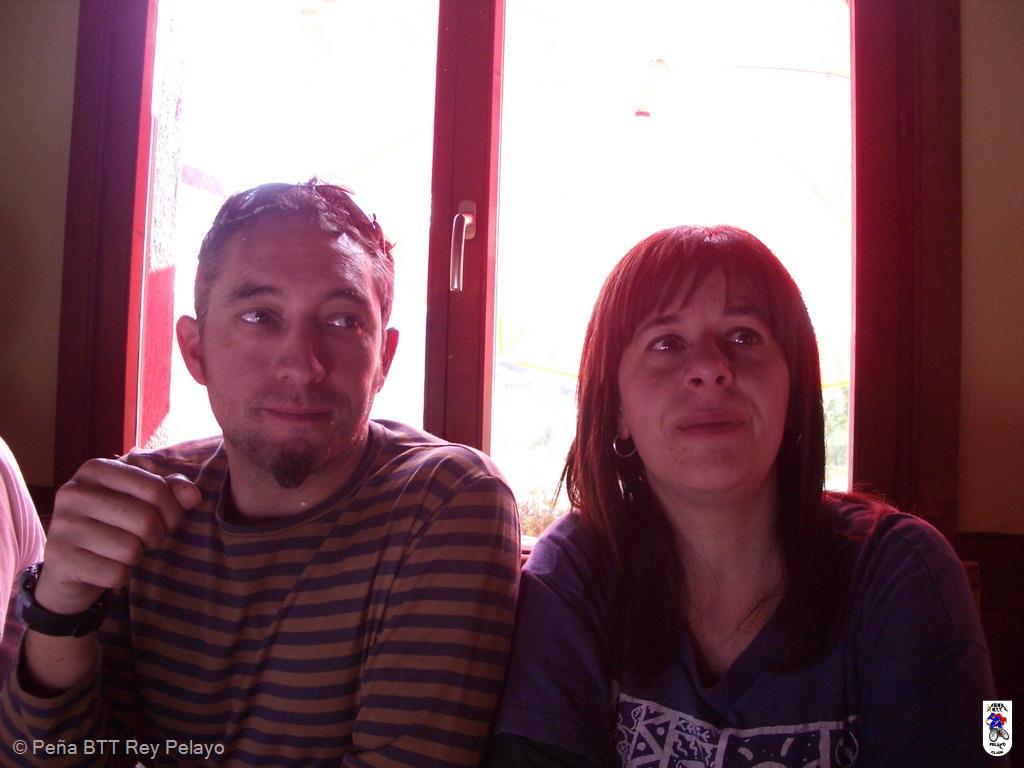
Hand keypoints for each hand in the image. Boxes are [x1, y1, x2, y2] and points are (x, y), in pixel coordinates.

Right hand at [35, 458, 200, 615]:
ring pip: (131, 549)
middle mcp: (73, 492)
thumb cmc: (112, 524)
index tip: (166, 520)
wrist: (67, 565)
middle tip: (147, 539)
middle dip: (157, 535)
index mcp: (95, 469)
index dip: (173, 510)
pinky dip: (121, 576)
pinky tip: (107, 567)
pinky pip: (116, 573)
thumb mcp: (140, 500)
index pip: (156, 488)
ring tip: (124, 551)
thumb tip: (193, 495)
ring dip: (137, 556)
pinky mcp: (59, 559)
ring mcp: (62, 526)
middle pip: (146, 519)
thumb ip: (169, 491)